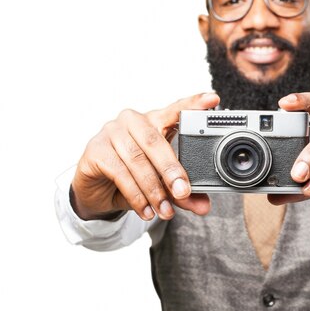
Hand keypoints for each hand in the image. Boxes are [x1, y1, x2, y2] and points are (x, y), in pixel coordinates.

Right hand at [70, 92, 219, 220]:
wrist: (96, 192)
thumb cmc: (131, 179)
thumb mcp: (161, 187)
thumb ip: (182, 194)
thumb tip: (203, 206)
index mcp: (154, 122)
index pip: (175, 110)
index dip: (193, 104)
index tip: (212, 99)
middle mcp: (133, 121)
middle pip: (155, 141)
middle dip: (171, 170)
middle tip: (184, 192)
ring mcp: (111, 132)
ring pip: (138, 160)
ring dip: (153, 190)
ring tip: (164, 210)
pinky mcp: (96, 150)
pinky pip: (119, 172)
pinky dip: (135, 195)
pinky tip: (145, 210)